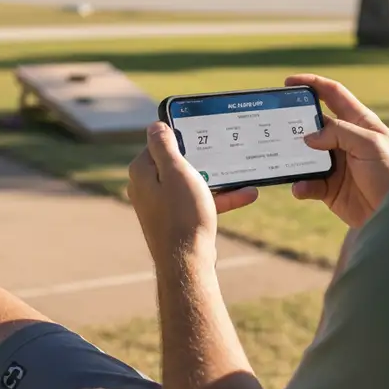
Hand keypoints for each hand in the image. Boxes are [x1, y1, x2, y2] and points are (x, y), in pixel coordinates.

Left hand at [127, 122, 258, 265]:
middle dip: (204, 158)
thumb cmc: (182, 215)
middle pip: (178, 163)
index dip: (182, 137)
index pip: (159, 143)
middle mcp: (147, 188)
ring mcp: (162, 206)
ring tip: (242, 172)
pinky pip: (198, 202)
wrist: (187, 263)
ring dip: (218, 179)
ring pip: (192, 183)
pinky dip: (219, 198)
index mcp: (142, 172)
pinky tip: (246, 194)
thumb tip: (155, 125)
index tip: (203, 133)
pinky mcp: (176, 221)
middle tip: (225, 150)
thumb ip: (164, 145)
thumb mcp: (176, 171)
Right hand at [285, 74, 388, 227]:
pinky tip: (301, 187)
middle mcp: (344, 140)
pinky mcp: (328, 188)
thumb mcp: (370, 145)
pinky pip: (307, 182)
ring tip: (280, 156)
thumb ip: (340, 133)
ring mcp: (335, 164)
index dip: (312, 84)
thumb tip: (308, 137)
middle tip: (274, 123)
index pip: (333, 95)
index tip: (289, 82)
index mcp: (359, 123)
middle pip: (313, 124)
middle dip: (293, 122)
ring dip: (292, 156)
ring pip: (305, 154)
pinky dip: (301, 184)